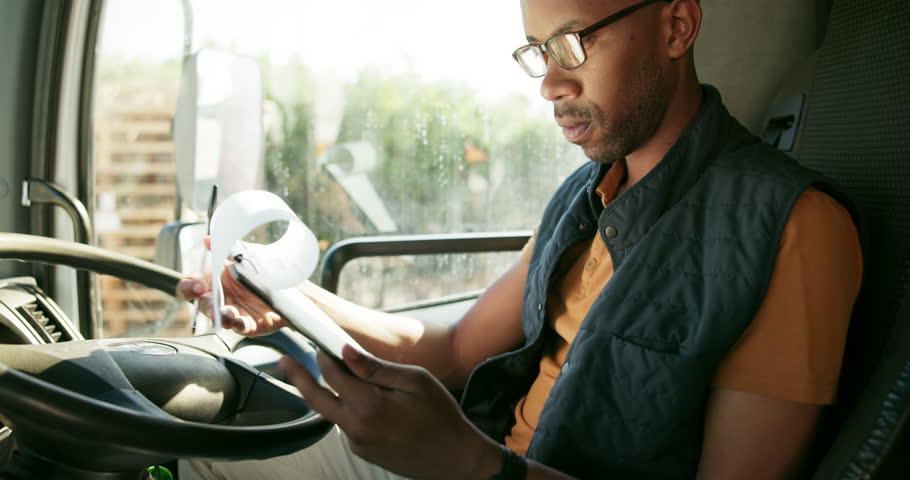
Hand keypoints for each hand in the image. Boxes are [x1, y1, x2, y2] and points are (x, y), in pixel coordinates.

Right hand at [174, 237, 286, 335]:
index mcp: (217, 280)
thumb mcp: (248, 254)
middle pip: (205, 304)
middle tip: (212, 307)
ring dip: (222, 318)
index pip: (192, 285)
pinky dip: (240, 326)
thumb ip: (227, 248)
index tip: (198, 286)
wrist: (295, 284)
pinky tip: (241, 322)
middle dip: (207, 306)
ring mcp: (236, 312)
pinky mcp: (251, 325)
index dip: (189, 287)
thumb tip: (208, 240)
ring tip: (227, 317)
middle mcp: (223, 297)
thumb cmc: (267, 268)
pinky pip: (242, 328)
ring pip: (221, 319)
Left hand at [281, 345, 501, 479]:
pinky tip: (366, 400)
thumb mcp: (415, 381)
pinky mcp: (362, 452)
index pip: (332, 374)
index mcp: (369, 406)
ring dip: (328, 393)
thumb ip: (376, 368)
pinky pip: (347, 425)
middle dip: (297, 376)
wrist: (454, 458)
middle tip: (284, 360)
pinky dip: (348, 409)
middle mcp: (356, 427)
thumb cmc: (441, 415)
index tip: (319, 341)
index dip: (324, 355)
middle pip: (316, 398)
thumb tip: (345, 351)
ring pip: (332, 412)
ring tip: (330, 373)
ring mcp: (357, 443)